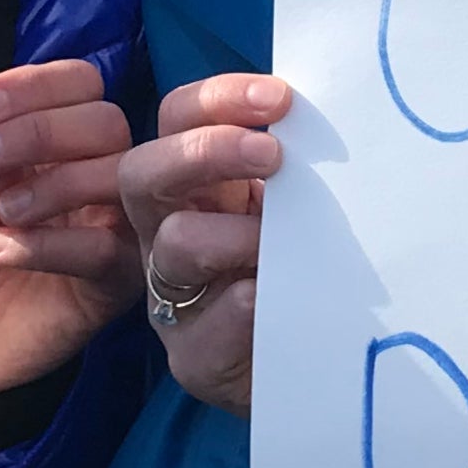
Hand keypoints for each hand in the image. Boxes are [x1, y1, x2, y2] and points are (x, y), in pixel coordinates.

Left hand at [0, 59, 136, 396]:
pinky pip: (106, 252)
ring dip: (53, 182)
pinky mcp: (112, 285)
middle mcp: (98, 174)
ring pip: (121, 178)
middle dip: (38, 130)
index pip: (79, 85)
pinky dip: (48, 244)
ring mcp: (114, 228)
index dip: (35, 85)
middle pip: (106, 122)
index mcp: (64, 139)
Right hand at [115, 72, 287, 414]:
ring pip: (172, 245)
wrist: (312, 369)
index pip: (179, 119)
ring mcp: (174, 298)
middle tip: (272, 155)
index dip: (218, 99)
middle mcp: (168, 233)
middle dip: (204, 152)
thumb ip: (296, 168)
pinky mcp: (195, 359)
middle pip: (144, 173)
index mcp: (195, 185)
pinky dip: (238, 309)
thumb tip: (324, 116)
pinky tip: (269, 298)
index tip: (280, 98)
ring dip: (228, 233)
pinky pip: (204, 330)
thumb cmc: (302, 275)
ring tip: (277, 242)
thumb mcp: (296, 210)